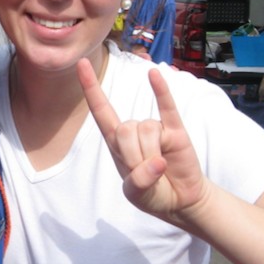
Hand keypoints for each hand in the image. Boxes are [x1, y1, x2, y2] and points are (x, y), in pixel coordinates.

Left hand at [77, 59, 207, 223]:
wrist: (182, 200)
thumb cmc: (153, 194)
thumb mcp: (137, 195)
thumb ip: (139, 182)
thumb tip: (158, 162)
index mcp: (116, 143)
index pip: (100, 110)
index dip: (91, 88)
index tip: (82, 63)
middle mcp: (134, 131)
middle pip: (125, 128)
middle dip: (134, 154)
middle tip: (146, 172)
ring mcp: (155, 128)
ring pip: (147, 129)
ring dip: (152, 152)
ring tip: (161, 167)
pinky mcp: (176, 130)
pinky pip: (167, 107)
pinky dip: (161, 91)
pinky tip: (154, 74)